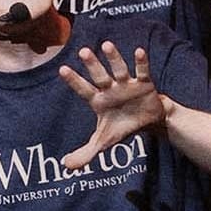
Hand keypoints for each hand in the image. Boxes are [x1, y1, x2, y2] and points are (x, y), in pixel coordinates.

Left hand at [60, 43, 164, 171]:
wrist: (148, 121)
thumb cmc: (122, 126)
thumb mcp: (104, 141)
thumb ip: (86, 152)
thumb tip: (66, 166)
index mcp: (98, 100)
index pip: (83, 90)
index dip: (74, 81)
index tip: (62, 69)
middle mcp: (111, 89)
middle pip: (100, 76)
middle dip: (92, 65)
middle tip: (83, 51)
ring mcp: (127, 84)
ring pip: (119, 69)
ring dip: (114, 58)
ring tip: (107, 45)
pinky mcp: (144, 83)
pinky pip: (142, 72)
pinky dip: (141, 62)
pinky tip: (139, 51)